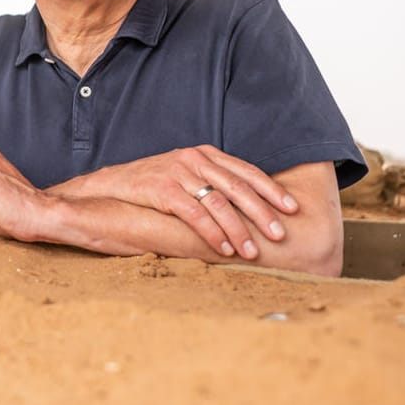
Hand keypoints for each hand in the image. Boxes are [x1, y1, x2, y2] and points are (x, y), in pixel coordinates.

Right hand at [56, 145, 297, 259]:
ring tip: (253, 251)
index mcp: (204, 153)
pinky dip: (212, 233)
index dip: (271, 189)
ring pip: (219, 202)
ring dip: (239, 229)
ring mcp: (178, 172)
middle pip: (238, 187)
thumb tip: (249, 205)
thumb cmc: (153, 184)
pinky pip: (195, 214)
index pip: (245, 170)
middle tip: (280, 234)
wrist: (112, 185)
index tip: (292, 208)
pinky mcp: (162, 189)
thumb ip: (212, 182)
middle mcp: (194, 159)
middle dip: (262, 212)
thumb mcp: (186, 175)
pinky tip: (223, 248)